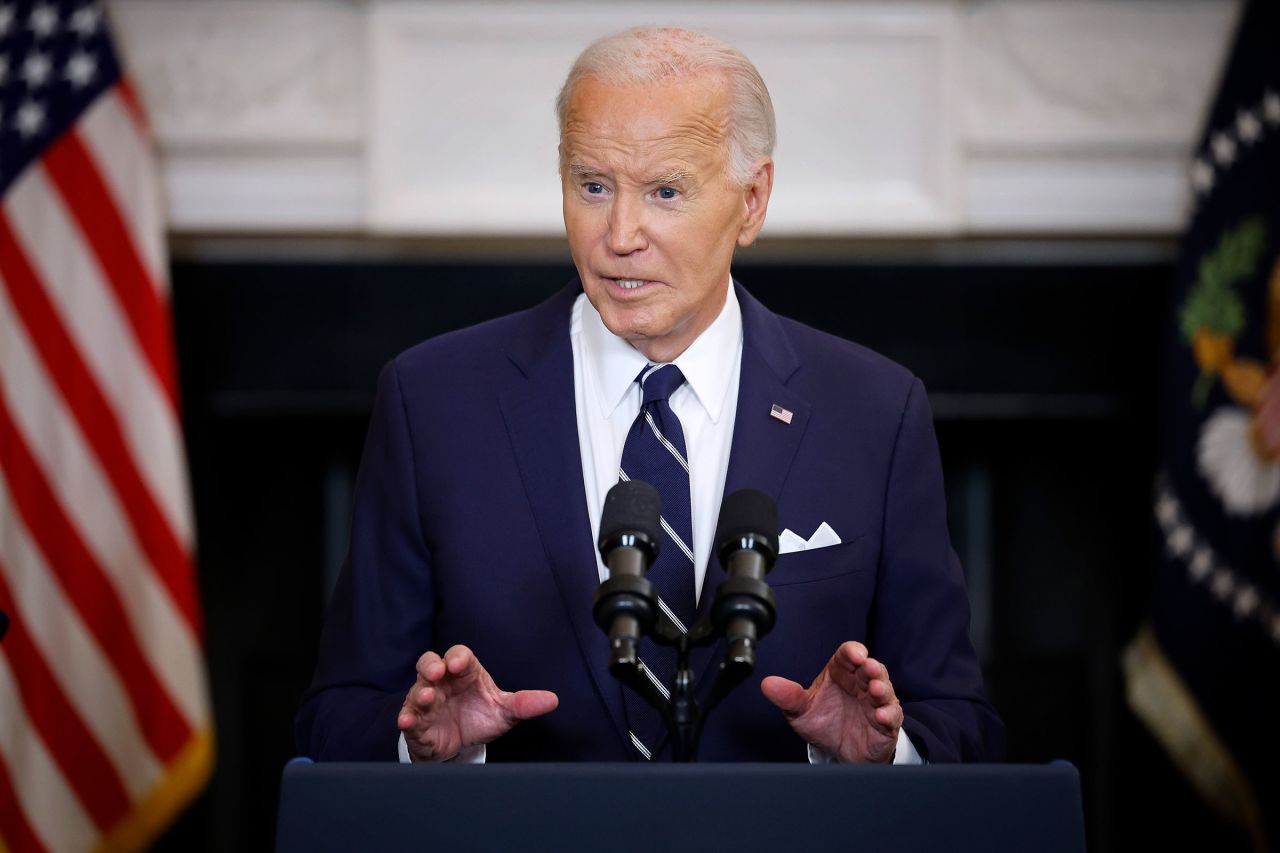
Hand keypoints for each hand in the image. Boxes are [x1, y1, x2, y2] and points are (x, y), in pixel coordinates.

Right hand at [397, 644, 558, 761]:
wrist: (461, 744)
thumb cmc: (480, 716)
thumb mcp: (504, 711)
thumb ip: (524, 704)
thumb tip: (553, 700)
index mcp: (465, 673)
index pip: (460, 655)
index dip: (458, 657)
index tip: (459, 663)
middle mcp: (442, 682)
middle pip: (430, 663)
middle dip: (431, 666)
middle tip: (438, 672)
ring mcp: (427, 702)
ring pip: (417, 690)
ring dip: (420, 693)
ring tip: (427, 698)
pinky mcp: (417, 724)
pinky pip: (408, 717)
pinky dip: (407, 719)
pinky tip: (407, 722)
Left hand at [760, 641, 901, 763]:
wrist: (838, 752)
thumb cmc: (823, 723)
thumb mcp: (801, 711)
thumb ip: (788, 697)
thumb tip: (767, 684)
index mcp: (841, 673)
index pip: (849, 655)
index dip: (853, 652)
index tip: (854, 654)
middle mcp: (860, 684)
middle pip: (871, 669)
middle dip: (872, 667)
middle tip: (868, 668)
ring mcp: (875, 702)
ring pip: (884, 689)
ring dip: (882, 688)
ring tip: (875, 690)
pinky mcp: (886, 723)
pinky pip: (892, 716)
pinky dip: (888, 715)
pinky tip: (880, 716)